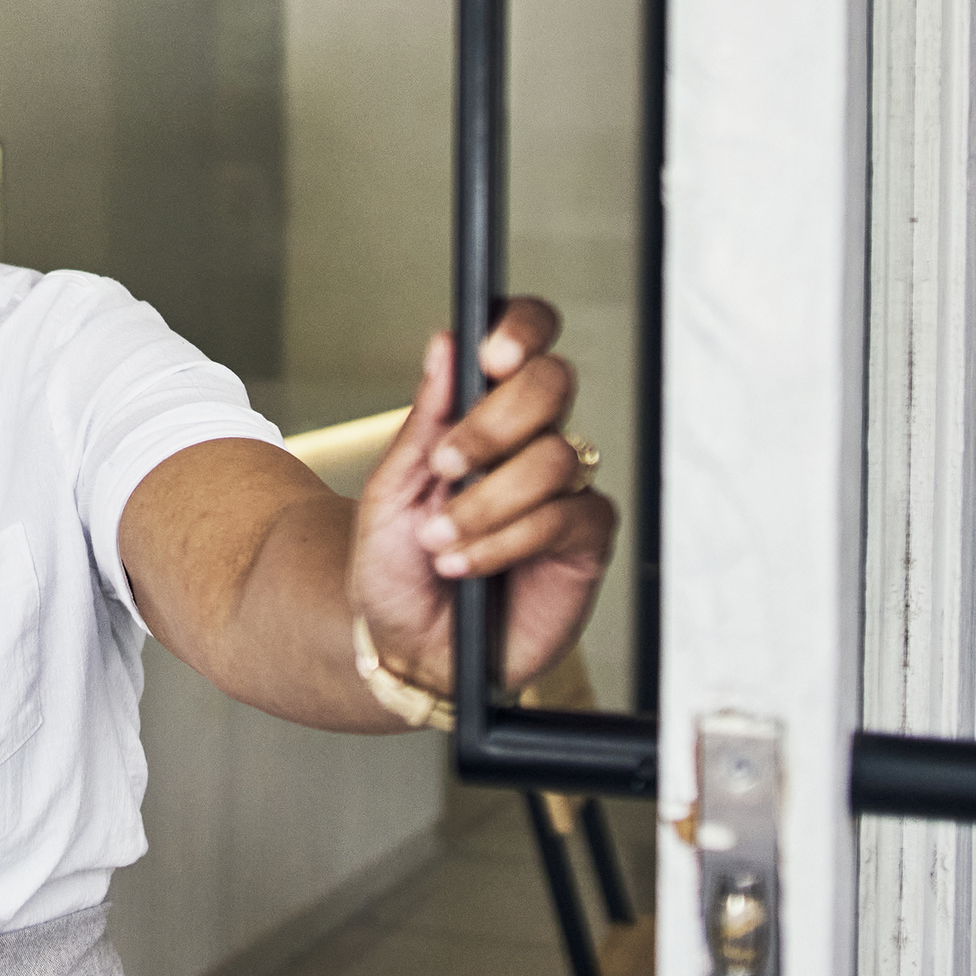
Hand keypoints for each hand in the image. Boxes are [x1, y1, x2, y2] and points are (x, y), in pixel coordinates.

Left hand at [351, 297, 617, 699]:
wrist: (402, 645)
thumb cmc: (396, 566)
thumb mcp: (391, 489)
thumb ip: (425, 419)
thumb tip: (445, 345)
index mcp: (483, 416)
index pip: (523, 344)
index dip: (521, 330)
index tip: (488, 354)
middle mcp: (529, 444)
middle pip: (553, 383)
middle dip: (497, 421)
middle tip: (448, 463)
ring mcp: (562, 491)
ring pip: (556, 457)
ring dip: (487, 501)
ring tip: (439, 538)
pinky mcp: (583, 542)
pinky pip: (566, 518)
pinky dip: (507, 540)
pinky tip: (467, 563)